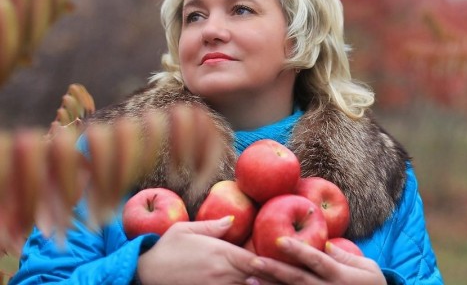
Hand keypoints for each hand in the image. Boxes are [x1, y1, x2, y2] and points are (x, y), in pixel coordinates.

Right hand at [136, 217, 277, 284]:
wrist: (143, 272)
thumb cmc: (166, 247)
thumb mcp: (187, 229)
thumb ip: (213, 226)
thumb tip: (232, 219)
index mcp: (221, 252)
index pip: (255, 260)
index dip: (273, 264)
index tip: (287, 264)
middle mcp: (222, 273)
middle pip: (256, 278)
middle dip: (274, 279)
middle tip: (292, 279)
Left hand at [246, 237, 385, 284]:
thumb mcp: (368, 269)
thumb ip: (346, 257)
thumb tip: (326, 244)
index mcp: (339, 276)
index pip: (315, 260)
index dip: (297, 250)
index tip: (279, 240)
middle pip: (296, 278)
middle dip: (274, 269)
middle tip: (252, 260)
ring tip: (249, 278)